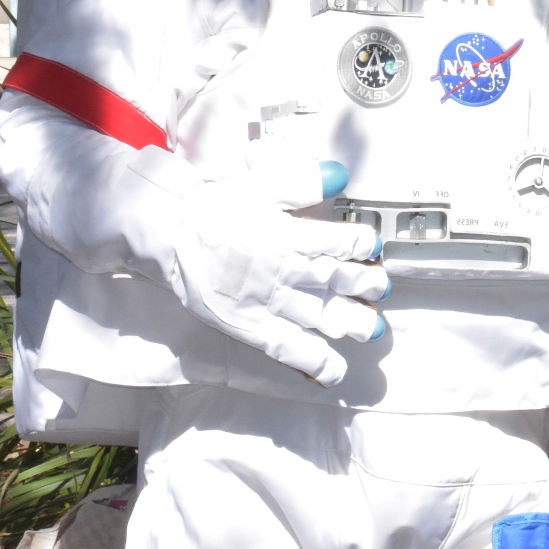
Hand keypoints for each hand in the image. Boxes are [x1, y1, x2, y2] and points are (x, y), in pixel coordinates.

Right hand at [148, 156, 388, 387]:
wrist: (168, 233)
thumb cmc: (213, 207)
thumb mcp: (260, 184)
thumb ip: (302, 184)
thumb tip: (339, 176)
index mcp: (291, 234)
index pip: (344, 242)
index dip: (364, 245)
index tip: (371, 246)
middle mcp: (286, 270)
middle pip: (341, 281)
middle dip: (368, 286)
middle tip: (380, 287)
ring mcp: (270, 302)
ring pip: (324, 317)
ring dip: (355, 325)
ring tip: (374, 329)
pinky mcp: (250, 327)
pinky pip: (289, 349)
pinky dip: (315, 363)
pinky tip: (335, 373)